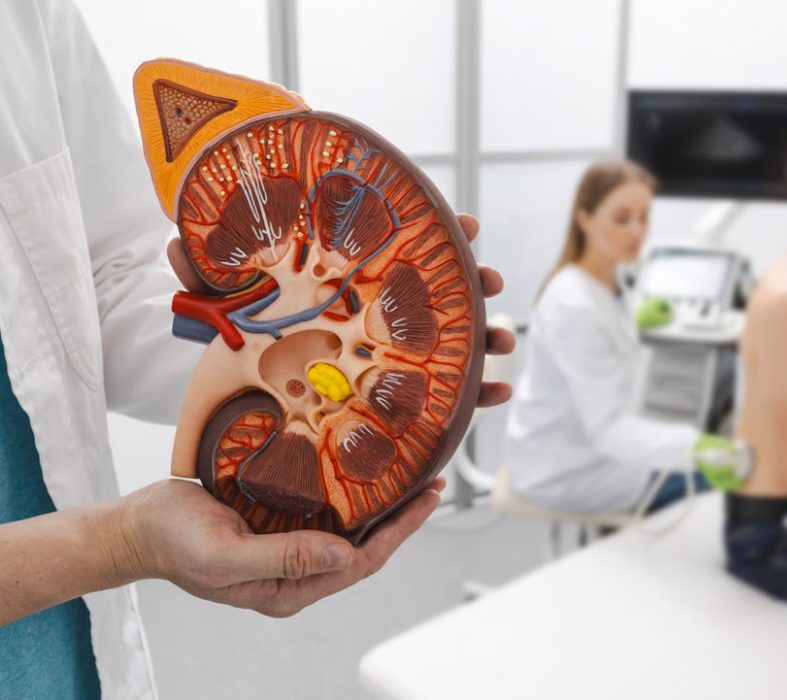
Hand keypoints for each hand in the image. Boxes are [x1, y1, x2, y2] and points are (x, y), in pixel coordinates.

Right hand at [116, 478, 443, 616]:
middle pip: (363, 546)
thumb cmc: (173, 543)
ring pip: (348, 527)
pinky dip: (347, 489)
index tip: (425, 502)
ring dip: (378, 502)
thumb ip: (283, 558)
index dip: (398, 534)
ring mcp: (288, 546)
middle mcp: (296, 571)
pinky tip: (361, 467)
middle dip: (400, 518)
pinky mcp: (279, 523)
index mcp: (288, 589)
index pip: (359, 563)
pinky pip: (324, 509)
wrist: (138, 525)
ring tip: (408, 474)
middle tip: (430, 482)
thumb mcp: (225, 555)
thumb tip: (342, 554)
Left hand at [167, 213, 513, 407]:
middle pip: (440, 290)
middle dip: (475, 283)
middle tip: (493, 283)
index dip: (437, 233)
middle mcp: (377, 314)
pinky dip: (479, 390)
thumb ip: (206, 277)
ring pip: (454, 340)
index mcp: (347, 283)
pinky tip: (499, 392)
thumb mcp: (222, 309)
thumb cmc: (239, 344)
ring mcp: (391, 355)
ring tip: (505, 345)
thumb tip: (174, 246)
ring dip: (488, 337)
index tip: (468, 225)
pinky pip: (449, 392)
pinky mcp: (398, 396)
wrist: (240, 401)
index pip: (399, 248)